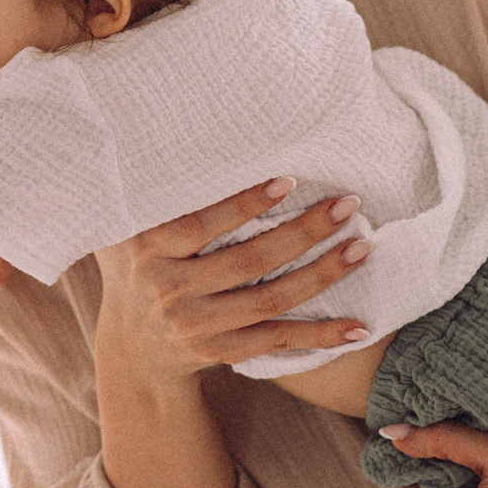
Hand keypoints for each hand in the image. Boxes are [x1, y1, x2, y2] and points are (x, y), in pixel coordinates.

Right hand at [90, 179, 370, 379]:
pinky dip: (319, 336)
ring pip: (270, 300)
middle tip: (347, 206)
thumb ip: (147, 196)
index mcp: (149, 251)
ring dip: (322, 275)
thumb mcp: (127, 232)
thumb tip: (173, 135)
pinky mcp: (221, 352)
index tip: (290, 182)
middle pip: (248, 261)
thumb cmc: (141, 269)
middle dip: (304, 233)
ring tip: (360, 248)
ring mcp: (196, 326)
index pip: (201, 224)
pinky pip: (278, 342)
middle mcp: (169, 290)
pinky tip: (357, 327)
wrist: (134, 348)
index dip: (245, 204)